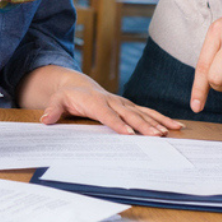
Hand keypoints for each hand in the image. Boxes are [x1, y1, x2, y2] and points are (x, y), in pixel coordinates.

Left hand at [38, 78, 182, 135]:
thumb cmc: (68, 96)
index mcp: (95, 102)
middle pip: (130, 115)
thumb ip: (53, 109)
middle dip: (144, 126)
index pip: (108, 115)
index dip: (118, 124)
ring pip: (143, 113)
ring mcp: (123, 103)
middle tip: (156, 136)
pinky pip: (148, 112)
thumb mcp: (57, 100)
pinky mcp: (130, 106)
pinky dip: (161, 118)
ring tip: (171, 131)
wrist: (79, 85)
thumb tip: (46, 119)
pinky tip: (175, 126)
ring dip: (157, 122)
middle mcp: (113, 101)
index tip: (128, 134)